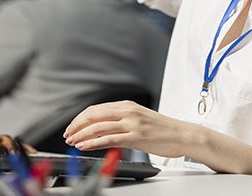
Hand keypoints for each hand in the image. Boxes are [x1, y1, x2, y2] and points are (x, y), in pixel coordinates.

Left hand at [63, 101, 197, 158]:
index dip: (80, 118)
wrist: (183, 135)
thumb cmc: (162, 129)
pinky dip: (93, 143)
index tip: (72, 127)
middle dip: (76, 125)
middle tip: (67, 134)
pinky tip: (84, 146)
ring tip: (72, 142)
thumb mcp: (139, 118)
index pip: (95, 109)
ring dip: (81, 135)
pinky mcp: (136, 137)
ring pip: (98, 127)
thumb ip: (121, 120)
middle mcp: (127, 111)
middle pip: (93, 115)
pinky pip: (108, 139)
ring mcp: (131, 123)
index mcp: (126, 105)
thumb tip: (101, 128)